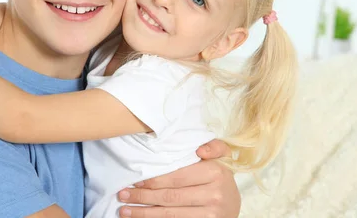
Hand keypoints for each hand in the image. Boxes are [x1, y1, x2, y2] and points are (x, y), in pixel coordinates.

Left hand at [118, 139, 240, 216]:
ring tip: (124, 210)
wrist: (233, 206)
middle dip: (143, 197)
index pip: (178, 176)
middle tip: (123, 194)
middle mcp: (214, 195)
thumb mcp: (221, 158)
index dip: (154, 180)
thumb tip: (199, 149)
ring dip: (144, 213)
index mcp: (216, 172)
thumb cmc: (220, 178)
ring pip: (170, 215)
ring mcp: (210, 215)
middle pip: (171, 196)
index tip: (136, 181)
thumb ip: (214, 146)